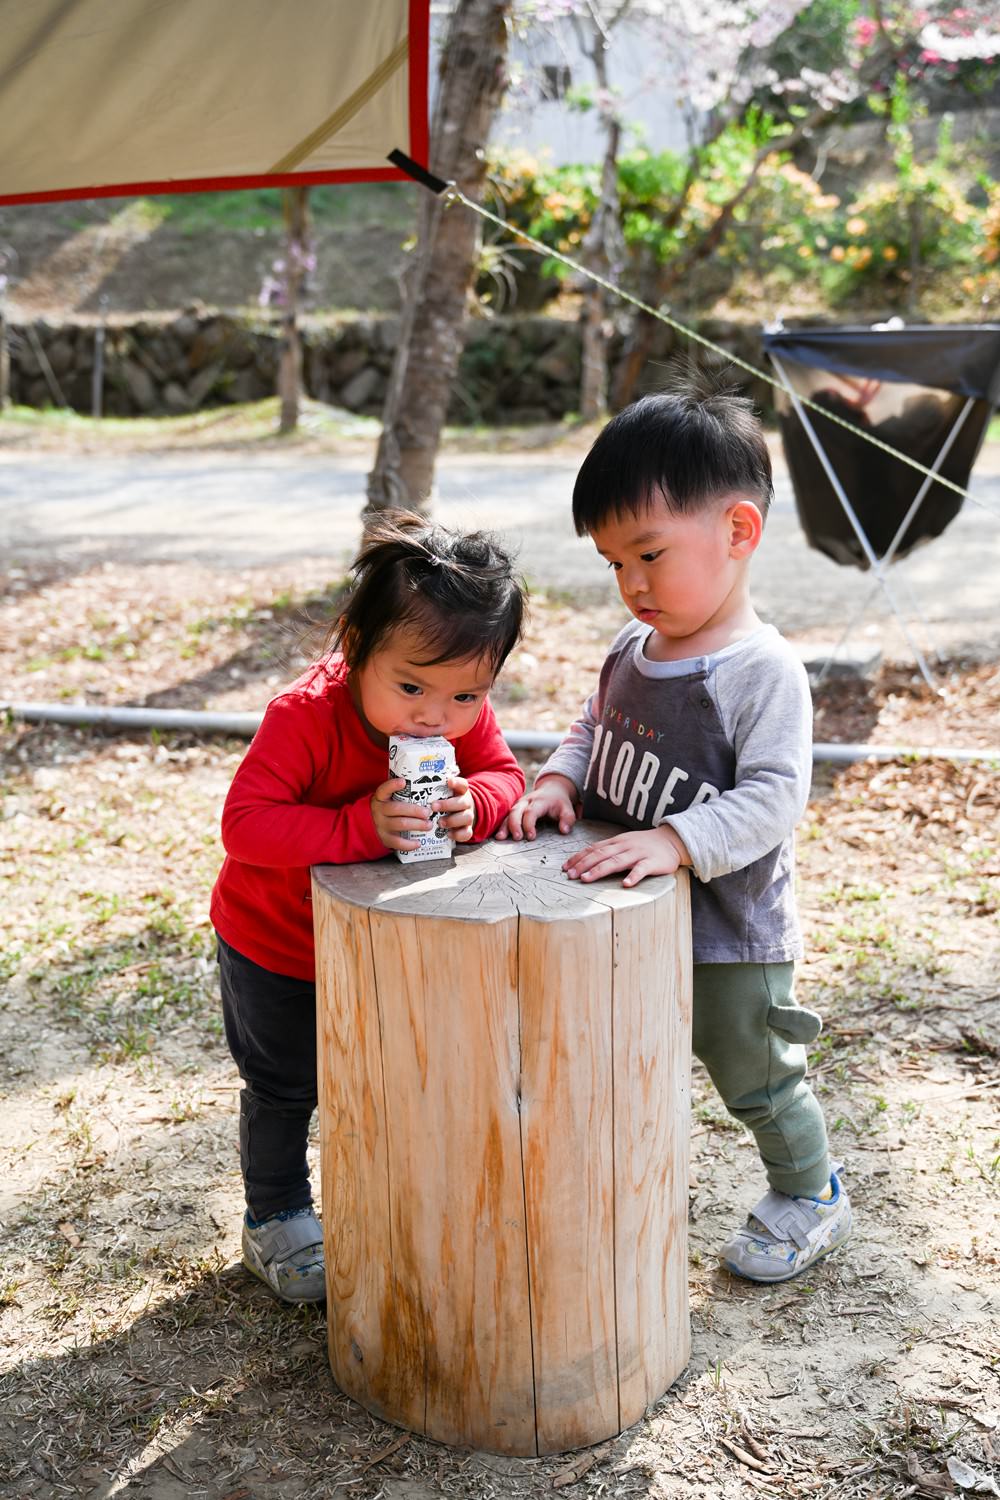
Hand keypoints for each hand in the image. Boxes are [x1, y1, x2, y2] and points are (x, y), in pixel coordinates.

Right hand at [370, 777, 430, 851]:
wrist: (367, 827)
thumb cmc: (385, 810)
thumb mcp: (386, 800)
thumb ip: (399, 795)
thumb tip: (424, 788)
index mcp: (380, 798)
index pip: (384, 790)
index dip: (393, 785)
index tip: (403, 782)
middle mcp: (379, 811)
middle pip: (397, 809)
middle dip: (415, 810)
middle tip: (428, 812)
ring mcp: (381, 825)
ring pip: (400, 824)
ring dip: (417, 825)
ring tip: (428, 825)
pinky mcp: (384, 838)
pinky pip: (397, 842)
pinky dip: (409, 844)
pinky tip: (418, 843)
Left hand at [433, 776, 475, 843]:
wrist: (460, 814)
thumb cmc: (446, 801)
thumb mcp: (442, 793)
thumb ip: (433, 790)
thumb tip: (408, 785)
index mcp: (460, 792)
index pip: (462, 784)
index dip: (456, 782)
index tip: (448, 781)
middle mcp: (466, 803)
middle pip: (463, 802)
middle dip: (448, 805)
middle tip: (433, 807)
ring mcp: (468, 816)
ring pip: (467, 817)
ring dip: (452, 820)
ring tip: (440, 823)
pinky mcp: (468, 829)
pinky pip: (467, 833)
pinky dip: (458, 834)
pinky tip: (448, 834)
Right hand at [496, 774, 577, 840]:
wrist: (552, 789)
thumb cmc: (559, 803)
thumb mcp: (568, 809)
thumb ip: (568, 819)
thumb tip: (564, 830)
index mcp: (539, 801)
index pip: (531, 812)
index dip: (529, 824)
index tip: (531, 837)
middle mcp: (526, 801)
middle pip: (516, 811)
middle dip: (514, 825)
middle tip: (517, 838)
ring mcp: (518, 805)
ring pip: (508, 814)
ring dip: (504, 826)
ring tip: (500, 838)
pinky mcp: (514, 809)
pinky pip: (505, 817)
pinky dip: (501, 826)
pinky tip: (498, 836)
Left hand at [563, 825, 689, 887]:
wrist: (672, 840)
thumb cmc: (645, 845)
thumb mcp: (624, 844)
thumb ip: (608, 851)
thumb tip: (586, 860)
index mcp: (617, 842)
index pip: (594, 848)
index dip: (579, 857)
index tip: (565, 867)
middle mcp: (625, 846)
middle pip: (601, 855)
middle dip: (583, 865)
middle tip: (570, 875)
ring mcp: (639, 853)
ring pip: (616, 861)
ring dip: (600, 869)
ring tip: (586, 878)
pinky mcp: (653, 862)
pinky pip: (642, 869)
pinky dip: (633, 876)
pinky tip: (625, 884)